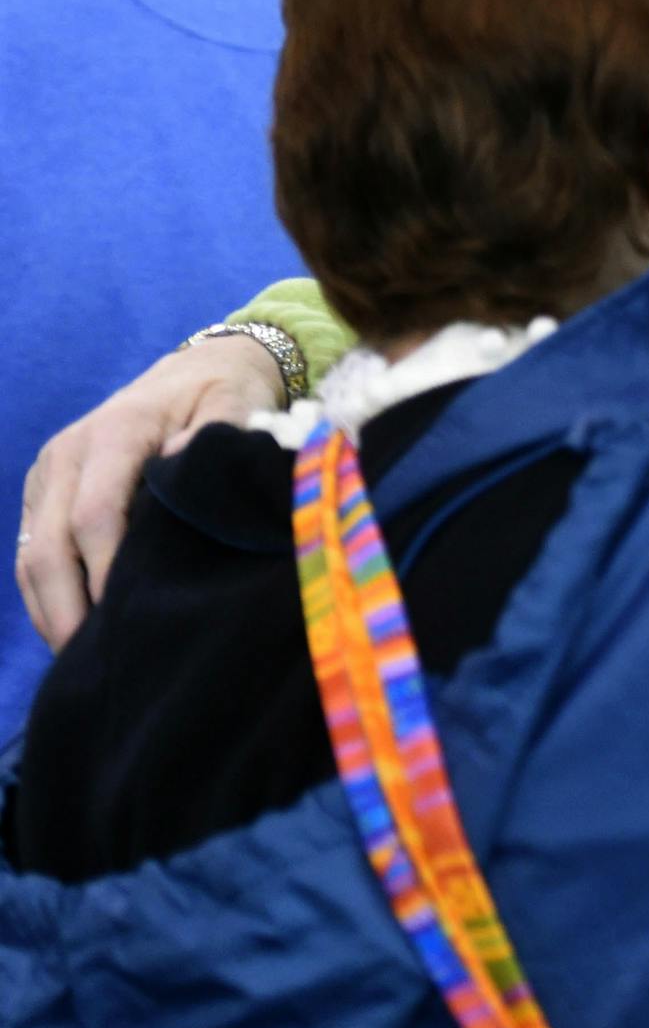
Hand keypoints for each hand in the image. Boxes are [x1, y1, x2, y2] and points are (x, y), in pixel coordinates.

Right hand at [18, 335, 284, 648]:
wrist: (199, 368)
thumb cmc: (226, 394)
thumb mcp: (237, 405)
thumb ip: (219, 436)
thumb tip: (185, 468)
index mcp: (115, 432)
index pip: (94, 515)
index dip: (103, 572)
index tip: (126, 619)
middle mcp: (70, 452)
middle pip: (50, 545)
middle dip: (66, 607)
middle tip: (94, 659)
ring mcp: (50, 472)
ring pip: (32, 554)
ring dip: (50, 608)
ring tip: (81, 657)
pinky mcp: (46, 489)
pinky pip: (34, 549)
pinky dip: (46, 593)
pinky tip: (72, 628)